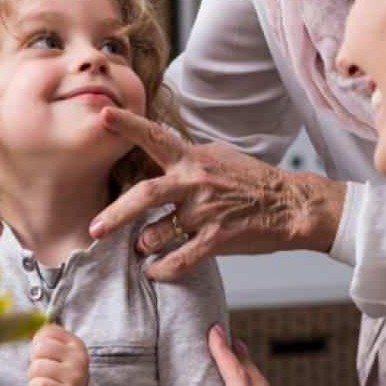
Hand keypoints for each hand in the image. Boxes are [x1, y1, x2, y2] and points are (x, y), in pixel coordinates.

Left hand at [28, 325, 89, 385]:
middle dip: (34, 360)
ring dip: (33, 376)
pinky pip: (38, 385)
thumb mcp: (59, 352)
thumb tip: (26, 323)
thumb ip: (44, 337)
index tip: (46, 356)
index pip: (46, 332)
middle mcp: (78, 357)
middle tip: (43, 371)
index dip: (38, 344)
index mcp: (76, 343)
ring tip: (43, 381)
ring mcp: (74, 376)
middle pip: (40, 348)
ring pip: (36, 367)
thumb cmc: (59, 373)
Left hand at [88, 108, 345, 280]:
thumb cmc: (251, 181)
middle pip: (146, 193)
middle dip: (116, 213)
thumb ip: (184, 156)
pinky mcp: (218, 238)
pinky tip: (155, 271)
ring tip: (141, 248)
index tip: (103, 115)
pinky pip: (180, 259)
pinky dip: (163, 269)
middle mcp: (195, 182)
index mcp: (192, 158)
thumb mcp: (217, 157)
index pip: (155, 136)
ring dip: (144, 244)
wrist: (290, 204)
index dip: (128, 125)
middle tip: (95, 229)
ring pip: (158, 232)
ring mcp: (206, 211)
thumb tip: (155, 151)